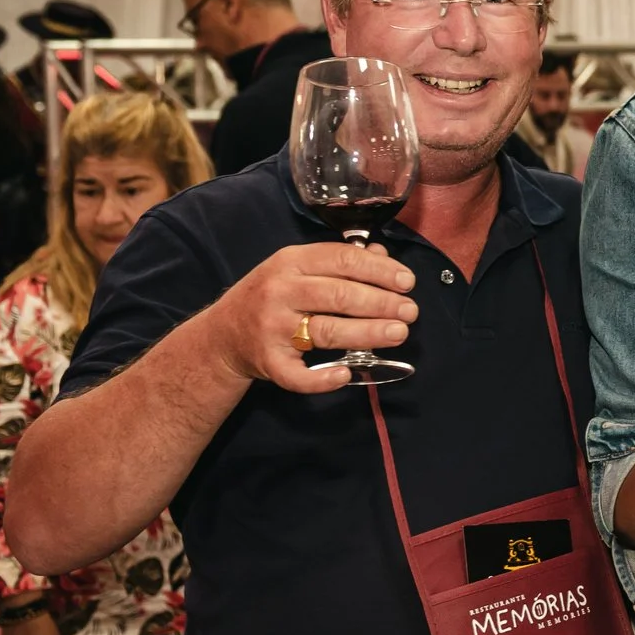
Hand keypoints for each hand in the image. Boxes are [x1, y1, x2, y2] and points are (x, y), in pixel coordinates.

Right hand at [204, 240, 418, 393]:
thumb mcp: (298, 269)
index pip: (342, 260)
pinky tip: (346, 375)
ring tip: (398, 333)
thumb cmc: (273, 297)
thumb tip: (382, 256)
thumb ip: (339, 261)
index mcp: (291, 262)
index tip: (407, 282)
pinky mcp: (268, 361)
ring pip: (327, 331)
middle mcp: (280, 291)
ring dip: (367, 333)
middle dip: (381, 303)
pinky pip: (297, 375)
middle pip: (339, 295)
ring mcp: (272, 328)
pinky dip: (321, 379)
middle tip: (410, 312)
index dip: (379, 270)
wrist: (223, 334)